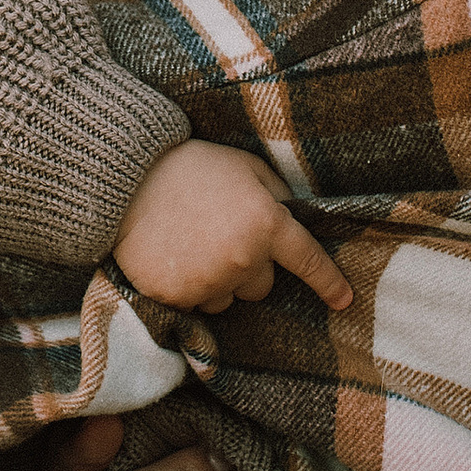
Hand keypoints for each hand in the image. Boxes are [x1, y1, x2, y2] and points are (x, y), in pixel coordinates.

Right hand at [114, 140, 355, 316]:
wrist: (126, 178)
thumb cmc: (191, 166)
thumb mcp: (245, 166)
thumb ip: (277, 193)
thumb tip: (296, 215)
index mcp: (265, 224)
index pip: (308, 260)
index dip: (329, 282)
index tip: (344, 300)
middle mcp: (242, 260)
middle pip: (262, 286)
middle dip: (248, 267)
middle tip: (219, 235)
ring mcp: (207, 282)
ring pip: (227, 299)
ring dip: (217, 280)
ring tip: (190, 245)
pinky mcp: (175, 296)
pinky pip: (194, 303)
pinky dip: (187, 286)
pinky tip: (172, 256)